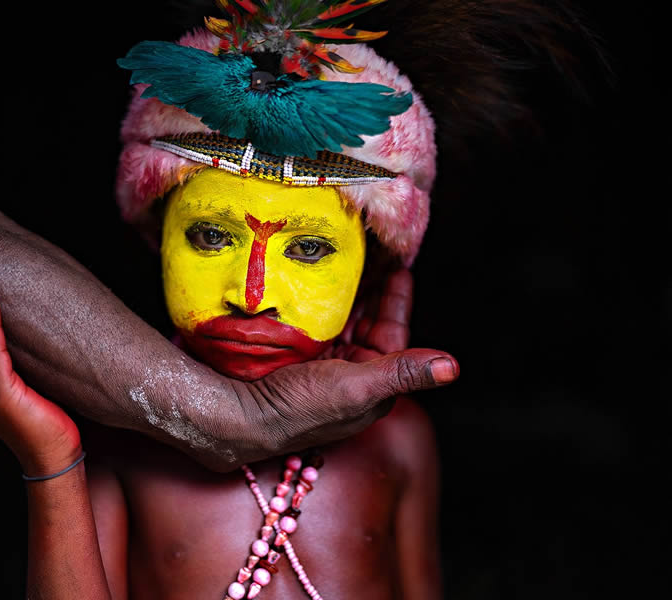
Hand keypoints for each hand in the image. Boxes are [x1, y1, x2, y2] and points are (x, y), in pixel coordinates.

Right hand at [237, 267, 455, 458]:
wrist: (240, 417)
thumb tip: (453, 368)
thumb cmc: (302, 408)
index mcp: (372, 386)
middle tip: (372, 252)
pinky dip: (317, 300)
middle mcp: (349, 374)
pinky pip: (313, 321)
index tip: (399, 266)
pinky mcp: (293, 355)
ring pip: (340, 319)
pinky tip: (314, 278)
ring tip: (344, 258)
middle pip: (367, 323)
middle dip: (371, 290)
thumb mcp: (357, 388)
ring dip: (344, 292)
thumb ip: (403, 372)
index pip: (393, 333)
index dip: (397, 300)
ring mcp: (320, 364)